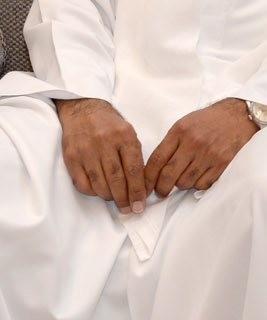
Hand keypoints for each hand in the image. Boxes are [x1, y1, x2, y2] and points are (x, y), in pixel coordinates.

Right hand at [56, 97, 146, 213]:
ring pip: (100, 183)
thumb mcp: (129, 134)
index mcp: (124, 136)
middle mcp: (105, 143)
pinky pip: (82, 182)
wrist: (83, 110)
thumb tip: (141, 185)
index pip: (134, 169)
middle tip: (129, 209)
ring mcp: (86, 150)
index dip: (138, 190)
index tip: (141, 204)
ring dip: (109, 197)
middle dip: (125, 198)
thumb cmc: (111, 125)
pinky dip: (93, 191)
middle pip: (117, 179)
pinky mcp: (71, 157)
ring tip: (117, 202)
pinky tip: (99, 192)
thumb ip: (135, 156)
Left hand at [143, 98, 257, 196]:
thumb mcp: (186, 123)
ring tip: (185, 178)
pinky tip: (201, 175)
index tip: (144, 187)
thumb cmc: (211, 120)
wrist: (240, 115)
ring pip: (185, 182)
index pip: (157, 159)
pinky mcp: (223, 162)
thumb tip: (156, 169)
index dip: (147, 177)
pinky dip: (199, 184)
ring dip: (182, 184)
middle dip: (162, 188)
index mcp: (180, 131)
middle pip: (168, 174)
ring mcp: (209, 154)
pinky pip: (203, 184)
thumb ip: (171, 143)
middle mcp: (194, 142)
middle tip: (161, 191)